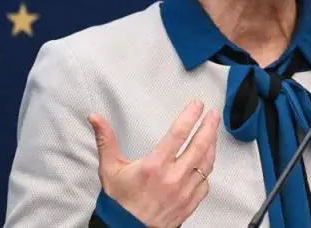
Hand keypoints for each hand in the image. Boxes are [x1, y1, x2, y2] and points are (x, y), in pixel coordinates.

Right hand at [87, 100, 220, 227]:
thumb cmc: (119, 202)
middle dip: (209, 127)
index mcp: (154, 166)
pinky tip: (207, 161)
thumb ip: (106, 140)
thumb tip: (96, 119)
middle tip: (214, 114)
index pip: (178, 134)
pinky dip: (208, 169)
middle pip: (199, 146)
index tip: (197, 105)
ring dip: (212, 146)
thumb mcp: (109, 168)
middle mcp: (172, 178)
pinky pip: (205, 183)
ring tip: (213, 133)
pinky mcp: (189, 204)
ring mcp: (183, 192)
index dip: (190, 116)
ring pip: (206, 164)